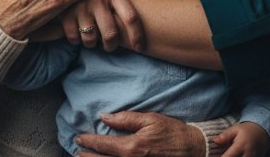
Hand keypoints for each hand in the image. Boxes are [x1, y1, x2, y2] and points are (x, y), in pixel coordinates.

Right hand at [60, 0, 151, 51]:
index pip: (130, 18)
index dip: (137, 36)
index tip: (139, 47)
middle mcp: (98, 0)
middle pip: (111, 34)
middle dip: (113, 46)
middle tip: (111, 45)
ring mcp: (80, 7)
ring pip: (91, 39)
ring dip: (94, 43)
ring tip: (94, 39)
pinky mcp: (64, 12)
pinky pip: (73, 37)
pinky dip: (77, 39)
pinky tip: (79, 33)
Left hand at [75, 112, 204, 156]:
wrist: (192, 149)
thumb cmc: (171, 132)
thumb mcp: (150, 119)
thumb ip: (125, 119)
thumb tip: (105, 117)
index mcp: (132, 147)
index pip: (103, 145)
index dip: (88, 141)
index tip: (78, 138)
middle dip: (87, 156)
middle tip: (77, 151)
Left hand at [214, 122, 269, 156]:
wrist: (263, 133)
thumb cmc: (246, 130)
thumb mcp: (235, 129)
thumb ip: (225, 136)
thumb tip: (214, 141)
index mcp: (241, 146)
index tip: (213, 156)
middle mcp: (248, 155)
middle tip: (223, 154)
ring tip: (229, 153)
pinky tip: (236, 155)